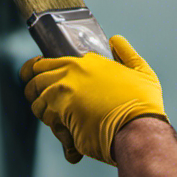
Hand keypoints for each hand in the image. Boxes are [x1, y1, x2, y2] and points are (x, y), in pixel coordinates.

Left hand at [20, 35, 166, 165]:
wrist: (140, 129)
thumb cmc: (142, 104)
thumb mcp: (141, 70)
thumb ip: (126, 53)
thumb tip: (116, 41)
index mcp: (85, 62)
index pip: (46, 62)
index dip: (39, 71)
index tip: (40, 79)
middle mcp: (69, 75)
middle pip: (35, 80)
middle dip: (34, 91)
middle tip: (42, 102)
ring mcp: (62, 95)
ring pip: (37, 103)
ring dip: (45, 113)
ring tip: (58, 121)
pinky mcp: (60, 117)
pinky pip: (48, 122)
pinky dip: (56, 130)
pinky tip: (69, 135)